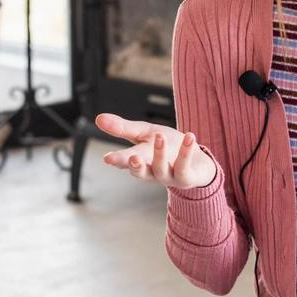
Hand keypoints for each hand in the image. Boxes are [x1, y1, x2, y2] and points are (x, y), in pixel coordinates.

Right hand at [94, 113, 217, 188]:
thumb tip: (98, 118)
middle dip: (134, 165)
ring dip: (159, 154)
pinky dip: (186, 152)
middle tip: (131, 157)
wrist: (197, 161)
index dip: (117, 160)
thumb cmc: (168, 146)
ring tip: (159, 136)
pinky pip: (184, 167)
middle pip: (139, 171)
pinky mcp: (186, 178)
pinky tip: (189, 137)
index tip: (108, 158)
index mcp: (139, 160)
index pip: (125, 161)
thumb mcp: (144, 133)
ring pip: (160, 169)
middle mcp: (151, 171)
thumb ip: (123, 128)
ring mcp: (168, 177)